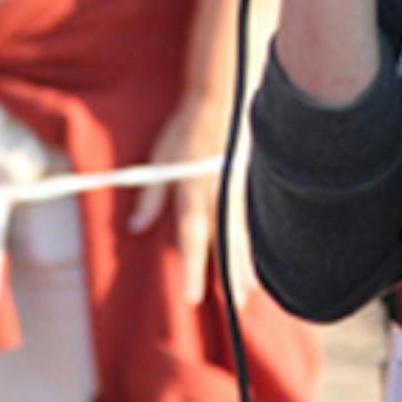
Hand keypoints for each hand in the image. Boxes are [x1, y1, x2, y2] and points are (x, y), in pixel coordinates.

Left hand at [129, 88, 243, 305]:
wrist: (221, 96)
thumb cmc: (185, 128)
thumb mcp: (159, 159)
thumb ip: (151, 196)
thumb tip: (136, 226)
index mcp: (193, 191)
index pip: (193, 239)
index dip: (193, 269)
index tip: (193, 299)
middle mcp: (219, 194)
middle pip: (226, 243)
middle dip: (231, 275)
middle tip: (237, 305)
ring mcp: (240, 187)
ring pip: (246, 232)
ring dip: (249, 262)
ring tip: (252, 289)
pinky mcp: (253, 180)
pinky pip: (257, 215)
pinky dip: (260, 238)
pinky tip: (265, 255)